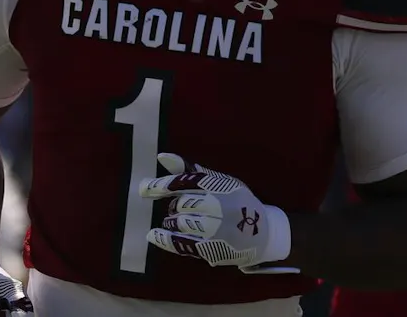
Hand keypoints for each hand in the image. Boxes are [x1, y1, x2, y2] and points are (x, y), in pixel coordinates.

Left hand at [139, 153, 291, 270]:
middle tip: (178, 208)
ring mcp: (213, 229)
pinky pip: (180, 243)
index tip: (144, 189)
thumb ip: (191, 170)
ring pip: (178, 222)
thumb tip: (162, 156)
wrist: (262, 233)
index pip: (186, 182)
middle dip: (174, 206)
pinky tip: (154, 235)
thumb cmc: (237, 202)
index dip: (162, 186)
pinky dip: (163, 238)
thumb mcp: (220, 181)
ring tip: (177, 221)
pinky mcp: (209, 249)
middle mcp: (217, 205)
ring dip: (171, 221)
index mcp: (220, 185)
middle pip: (180, 204)